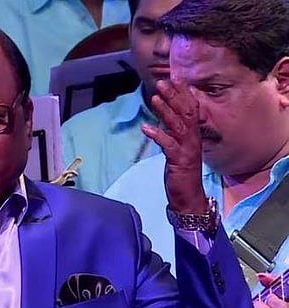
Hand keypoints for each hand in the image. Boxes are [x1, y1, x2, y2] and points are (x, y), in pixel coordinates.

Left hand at [142, 79, 206, 213]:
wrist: (188, 197)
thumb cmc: (182, 173)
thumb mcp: (178, 149)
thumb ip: (174, 133)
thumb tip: (165, 118)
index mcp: (193, 135)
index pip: (191, 109)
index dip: (183, 93)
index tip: (174, 78)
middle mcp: (193, 139)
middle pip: (186, 112)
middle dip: (174, 96)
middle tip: (162, 82)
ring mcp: (187, 149)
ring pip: (178, 125)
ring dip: (166, 111)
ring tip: (154, 98)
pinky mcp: (179, 161)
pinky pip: (168, 145)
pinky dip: (158, 135)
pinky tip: (146, 127)